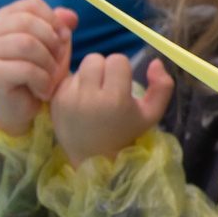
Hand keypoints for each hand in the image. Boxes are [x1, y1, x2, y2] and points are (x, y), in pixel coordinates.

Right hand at [0, 0, 76, 134]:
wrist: (22, 107)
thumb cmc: (38, 72)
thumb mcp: (53, 46)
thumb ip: (60, 27)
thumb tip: (70, 16)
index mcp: (3, 18)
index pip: (32, 5)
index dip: (54, 20)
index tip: (64, 38)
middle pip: (28, 22)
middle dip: (52, 42)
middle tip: (58, 61)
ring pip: (27, 44)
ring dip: (48, 63)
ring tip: (52, 77)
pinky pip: (26, 69)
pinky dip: (42, 81)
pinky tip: (43, 90)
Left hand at [50, 53, 173, 164]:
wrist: (92, 157)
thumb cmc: (124, 133)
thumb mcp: (152, 114)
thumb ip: (163, 87)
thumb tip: (155, 62)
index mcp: (115, 99)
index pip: (117, 60)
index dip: (122, 71)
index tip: (122, 87)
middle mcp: (89, 96)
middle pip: (96, 59)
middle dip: (104, 70)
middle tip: (107, 88)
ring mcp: (68, 98)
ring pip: (81, 66)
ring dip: (89, 76)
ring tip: (94, 95)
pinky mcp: (54, 100)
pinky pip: (68, 78)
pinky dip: (76, 86)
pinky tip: (81, 102)